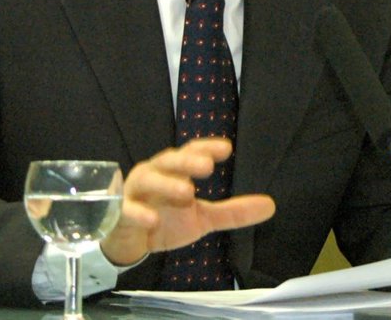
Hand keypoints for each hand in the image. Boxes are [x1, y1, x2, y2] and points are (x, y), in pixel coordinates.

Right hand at [99, 138, 275, 265]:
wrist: (127, 242)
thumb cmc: (164, 219)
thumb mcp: (202, 218)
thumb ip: (233, 212)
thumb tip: (270, 205)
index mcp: (174, 171)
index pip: (190, 153)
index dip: (206, 149)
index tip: (226, 149)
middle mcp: (154, 174)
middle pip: (170, 161)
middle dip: (187, 161)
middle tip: (207, 166)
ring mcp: (135, 192)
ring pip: (148, 180)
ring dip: (167, 183)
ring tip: (188, 191)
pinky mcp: (119, 213)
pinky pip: (126, 210)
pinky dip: (138, 213)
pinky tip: (152, 219)